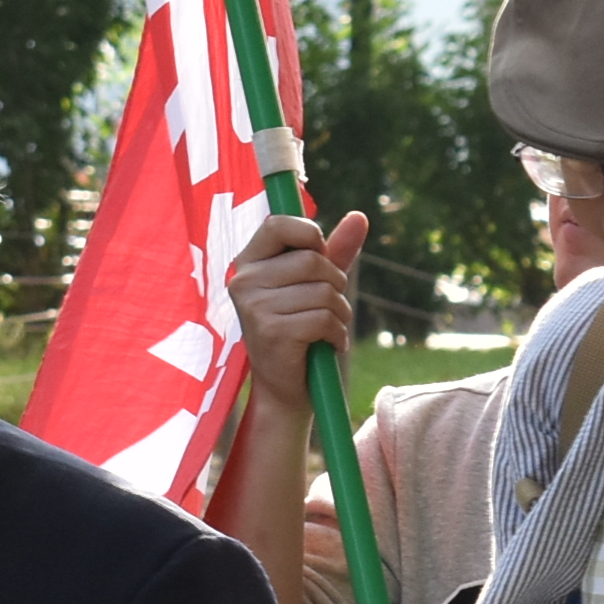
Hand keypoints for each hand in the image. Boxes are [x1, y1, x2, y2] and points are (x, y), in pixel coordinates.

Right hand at [228, 209, 365, 412]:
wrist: (287, 388)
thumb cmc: (302, 329)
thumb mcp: (317, 284)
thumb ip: (336, 250)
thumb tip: (360, 216)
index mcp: (249, 262)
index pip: (279, 224)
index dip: (311, 236)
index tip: (318, 258)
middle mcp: (244, 280)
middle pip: (313, 261)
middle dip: (337, 284)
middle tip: (328, 307)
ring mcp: (253, 306)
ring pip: (323, 291)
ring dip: (339, 313)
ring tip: (327, 328)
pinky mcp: (271, 331)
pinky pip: (324, 318)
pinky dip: (337, 334)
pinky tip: (326, 344)